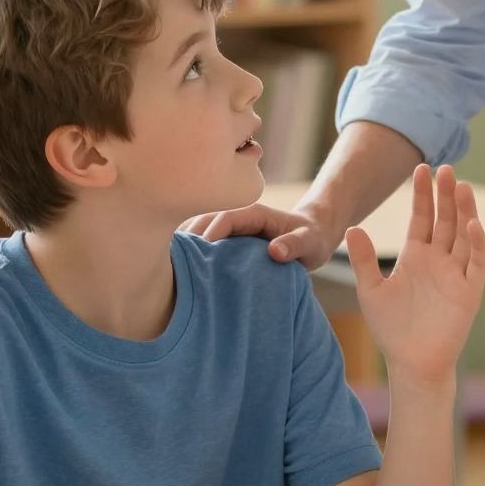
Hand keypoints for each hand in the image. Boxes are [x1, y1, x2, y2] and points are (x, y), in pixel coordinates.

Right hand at [179, 201, 337, 270]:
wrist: (314, 235)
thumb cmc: (312, 238)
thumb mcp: (310, 243)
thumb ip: (294, 245)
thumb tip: (275, 251)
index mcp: (254, 214)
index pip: (224, 219)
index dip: (209, 234)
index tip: (197, 255)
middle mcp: (238, 218)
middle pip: (205, 222)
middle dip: (189, 239)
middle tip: (172, 262)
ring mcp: (231, 228)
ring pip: (201, 232)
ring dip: (187, 247)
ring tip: (170, 268)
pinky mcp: (229, 240)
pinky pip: (207, 244)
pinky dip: (194, 254)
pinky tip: (181, 271)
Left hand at [345, 164, 484, 384]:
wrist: (412, 364)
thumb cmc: (391, 330)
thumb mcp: (371, 290)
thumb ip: (363, 260)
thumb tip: (352, 227)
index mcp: (415, 257)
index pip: (421, 218)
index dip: (422, 195)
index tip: (421, 169)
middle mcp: (438, 260)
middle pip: (445, 220)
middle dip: (446, 195)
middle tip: (445, 168)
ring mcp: (455, 274)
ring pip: (463, 235)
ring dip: (464, 212)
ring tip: (461, 186)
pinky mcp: (469, 292)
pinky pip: (475, 263)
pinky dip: (476, 244)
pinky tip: (472, 224)